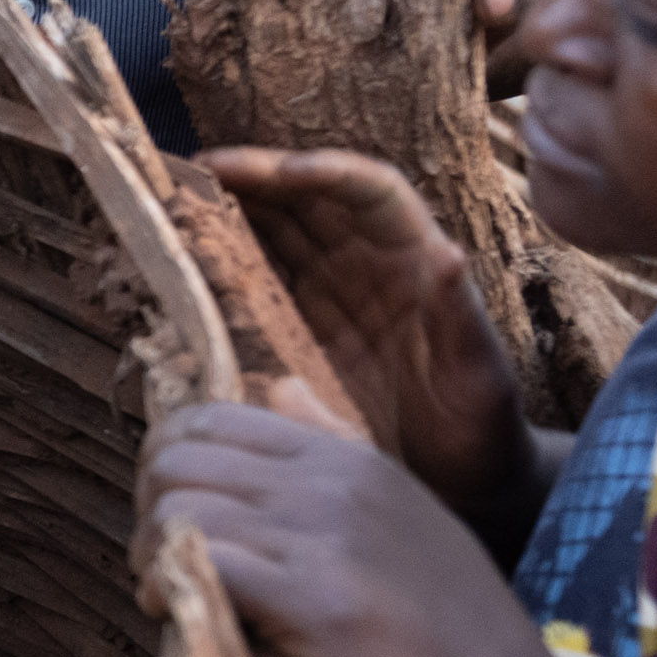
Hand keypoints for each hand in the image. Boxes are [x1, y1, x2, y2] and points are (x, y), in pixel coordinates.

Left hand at [138, 398, 562, 656]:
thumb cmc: (451, 633)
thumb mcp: (403, 513)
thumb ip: (335, 447)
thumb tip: (279, 387)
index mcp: (348, 458)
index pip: (209, 418)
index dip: (167, 467)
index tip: (173, 521)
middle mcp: (334, 484)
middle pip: (177, 457)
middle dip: (149, 509)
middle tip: (163, 563)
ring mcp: (327, 538)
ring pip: (177, 505)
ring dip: (150, 554)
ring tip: (170, 594)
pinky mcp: (317, 602)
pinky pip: (200, 561)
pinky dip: (168, 589)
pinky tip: (179, 616)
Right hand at [196, 148, 535, 527]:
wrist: (462, 485)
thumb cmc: (481, 431)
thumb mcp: (477, 377)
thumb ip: (458, 319)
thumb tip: (448, 254)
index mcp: (415, 262)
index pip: (368, 191)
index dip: (323, 171)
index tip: (277, 172)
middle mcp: (369, 267)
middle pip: (307, 201)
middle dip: (254, 178)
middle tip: (191, 173)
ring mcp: (331, 298)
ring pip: (275, 234)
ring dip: (228, 211)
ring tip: (174, 203)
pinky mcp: (300, 334)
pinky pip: (256, 285)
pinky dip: (221, 266)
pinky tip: (184, 263)